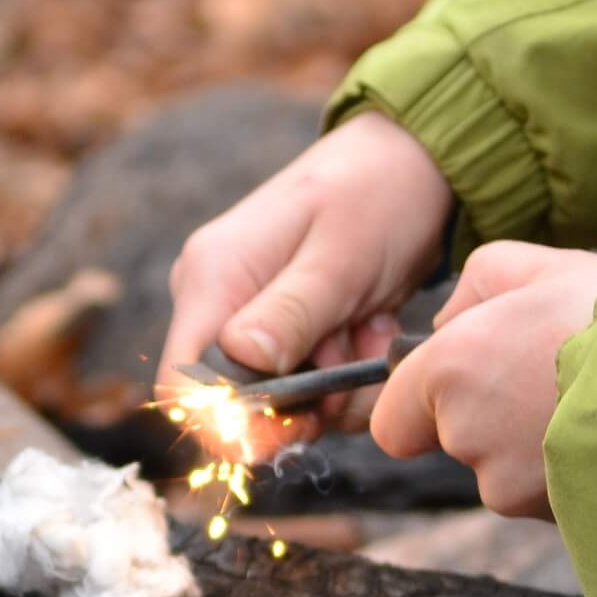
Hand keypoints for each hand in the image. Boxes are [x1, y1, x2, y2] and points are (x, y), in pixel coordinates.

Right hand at [158, 111, 453, 431]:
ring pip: (282, 405)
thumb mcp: (340, 254)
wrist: (415, 165)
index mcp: (212, 278)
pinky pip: (310, 391)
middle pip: (235, 405)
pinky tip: (371, 328)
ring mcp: (250, 323)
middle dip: (302, 402)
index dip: (223, 427)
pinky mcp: (285, 337)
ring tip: (371, 328)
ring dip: (335, 387)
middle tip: (355, 358)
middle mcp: (218, 304)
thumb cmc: (377, 193)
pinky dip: (348, 377)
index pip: (180, 385)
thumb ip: (291, 312)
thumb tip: (240, 358)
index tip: (289, 431)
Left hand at [372, 241, 596, 517]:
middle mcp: (467, 437)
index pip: (392, 424)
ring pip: (503, 476)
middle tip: (552, 381)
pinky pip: (546, 498)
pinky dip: (568, 474)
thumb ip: (476, 285)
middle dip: (489, 421)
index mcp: (449, 371)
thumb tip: (443, 326)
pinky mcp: (552, 518)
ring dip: (535, 448)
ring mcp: (509, 486)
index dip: (420, 408)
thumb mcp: (544, 265)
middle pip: (455, 445)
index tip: (463, 387)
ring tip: (595, 404)